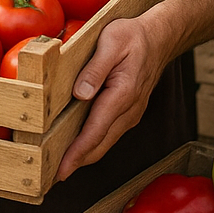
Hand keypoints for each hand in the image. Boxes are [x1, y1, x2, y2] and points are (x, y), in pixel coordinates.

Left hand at [55, 15, 166, 181]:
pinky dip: (94, 143)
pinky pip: (109, 132)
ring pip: (105, 141)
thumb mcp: (110, 42)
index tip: (62, 169)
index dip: (77, 153)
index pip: (96, 131)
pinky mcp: (128, 111)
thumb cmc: (132, 36)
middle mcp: (128, 109)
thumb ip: (94, 70)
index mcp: (122, 94)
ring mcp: (130, 113)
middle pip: (100, 144)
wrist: (160, 37)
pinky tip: (79, 145)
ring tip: (62, 165)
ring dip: (85, 155)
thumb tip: (79, 94)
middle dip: (78, 162)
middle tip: (53, 176)